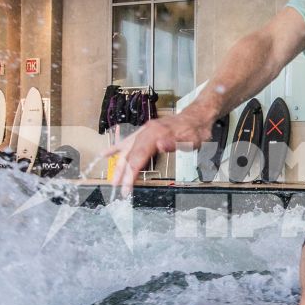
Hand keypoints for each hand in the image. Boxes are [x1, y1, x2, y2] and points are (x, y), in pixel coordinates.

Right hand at [97, 112, 212, 195]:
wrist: (198, 116)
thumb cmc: (196, 130)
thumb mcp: (192, 139)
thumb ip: (175, 143)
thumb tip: (159, 145)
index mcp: (156, 134)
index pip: (139, 156)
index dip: (131, 172)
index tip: (126, 187)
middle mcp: (147, 132)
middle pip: (130, 154)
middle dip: (122, 172)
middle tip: (117, 188)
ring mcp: (145, 131)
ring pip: (127, 149)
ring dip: (118, 165)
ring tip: (112, 179)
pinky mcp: (146, 132)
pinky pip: (128, 141)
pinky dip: (116, 148)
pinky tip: (106, 153)